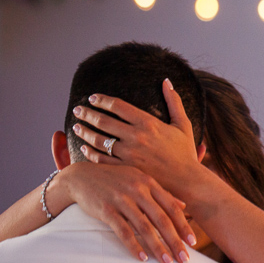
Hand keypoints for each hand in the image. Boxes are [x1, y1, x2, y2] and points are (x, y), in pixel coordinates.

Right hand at [54, 161, 195, 262]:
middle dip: (175, 241)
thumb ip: (161, 193)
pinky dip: (134, 245)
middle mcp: (138, 190)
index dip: (183, 226)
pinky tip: (142, 258)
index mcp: (149, 183)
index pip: (172, 207)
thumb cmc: (115, 179)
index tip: (193, 242)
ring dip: (158, 247)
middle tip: (184, 258)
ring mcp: (122, 199)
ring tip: (167, 262)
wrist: (81, 176)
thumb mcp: (140, 179)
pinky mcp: (106, 210)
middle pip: (162, 219)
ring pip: (144, 227)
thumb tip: (183, 206)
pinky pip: (123, 231)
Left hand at [71, 78, 205, 199]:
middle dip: (87, 113)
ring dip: (84, 132)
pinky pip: (101, 160)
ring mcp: (129, 154)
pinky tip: (84, 148)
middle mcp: (136, 137)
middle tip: (78, 110)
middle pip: (104, 121)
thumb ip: (174, 101)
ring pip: (99, 140)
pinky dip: (90, 153)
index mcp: (149, 123)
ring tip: (76, 126)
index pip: (118, 106)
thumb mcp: (183, 124)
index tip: (92, 98)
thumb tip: (166, 81)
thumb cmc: (185, 153)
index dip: (102, 100)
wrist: (187, 181)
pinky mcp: (125, 170)